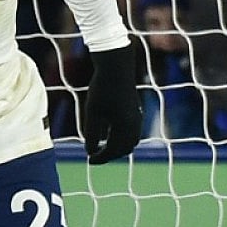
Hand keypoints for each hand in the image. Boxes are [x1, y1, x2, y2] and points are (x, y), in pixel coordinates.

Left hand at [84, 45, 142, 163]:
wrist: (116, 66)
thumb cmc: (102, 88)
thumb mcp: (92, 112)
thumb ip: (91, 133)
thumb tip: (89, 151)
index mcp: (124, 126)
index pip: (113, 150)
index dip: (101, 158)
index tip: (89, 160)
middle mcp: (134, 124)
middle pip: (124, 149)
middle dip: (110, 155)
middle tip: (95, 156)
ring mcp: (137, 117)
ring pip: (131, 141)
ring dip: (118, 148)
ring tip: (102, 148)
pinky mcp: (136, 110)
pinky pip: (132, 132)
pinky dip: (122, 138)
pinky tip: (110, 134)